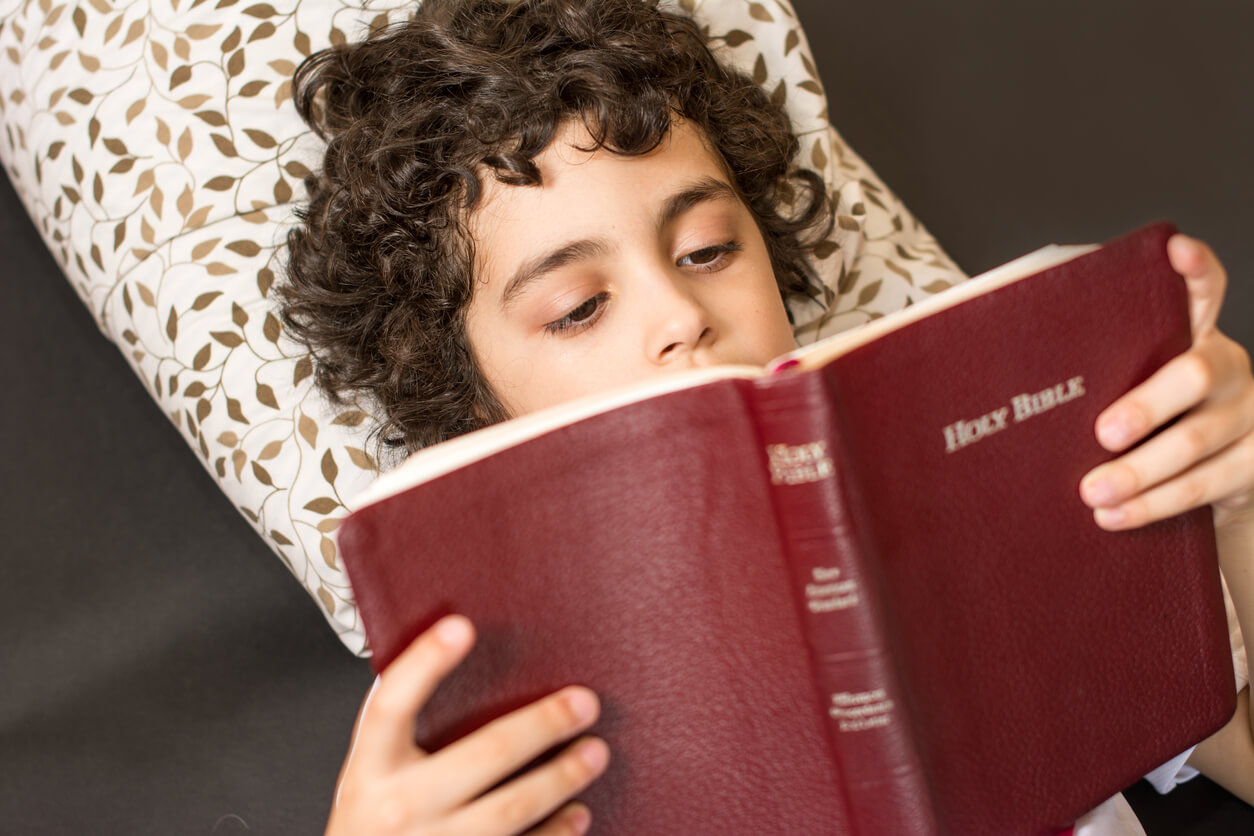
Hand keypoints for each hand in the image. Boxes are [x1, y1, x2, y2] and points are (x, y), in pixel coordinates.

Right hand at [327, 615, 608, 835]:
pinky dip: (556, 832)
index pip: (392, 704)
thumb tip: (448, 653)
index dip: (424, 663)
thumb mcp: (368, 775)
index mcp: (371, 768)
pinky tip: (577, 814)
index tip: (461, 626)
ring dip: (562, 776)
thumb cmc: (370, 827)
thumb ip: (397, 732)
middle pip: (486, 752)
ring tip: (594, 752)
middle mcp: (399, 807)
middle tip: (584, 703)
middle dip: (545, 724)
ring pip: (514, 806)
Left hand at [1079, 234, 1253, 530]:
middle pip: (1196, 373)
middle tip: (1101, 433)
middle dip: (1146, 405)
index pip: (1204, 288)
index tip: (1172, 249)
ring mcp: (1248, 416)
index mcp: (1195, 335)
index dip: (1193, 268)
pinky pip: (1204, 487)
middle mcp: (1229, 367)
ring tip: (1092, 492)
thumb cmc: (1141, 419)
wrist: (1213, 476)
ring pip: (1197, 442)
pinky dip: (1153, 504)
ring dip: (1140, 472)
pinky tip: (1114, 516)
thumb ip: (1096, 367)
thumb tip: (1006, 360)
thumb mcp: (1127, 382)